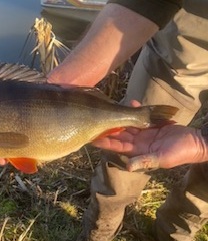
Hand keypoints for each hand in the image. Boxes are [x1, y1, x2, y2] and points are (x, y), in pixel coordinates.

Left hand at [92, 101, 207, 170]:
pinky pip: (141, 115)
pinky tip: (131, 103)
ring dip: (119, 117)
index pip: (117, 145)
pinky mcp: (151, 124)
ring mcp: (144, 132)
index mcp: (137, 151)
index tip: (92, 137)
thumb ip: (145, 161)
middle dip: (108, 127)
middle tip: (96, 119)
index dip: (105, 141)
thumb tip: (128, 166)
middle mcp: (138, 141)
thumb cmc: (179, 153)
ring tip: (109, 109)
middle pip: (119, 133)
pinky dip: (135, 110)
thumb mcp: (162, 159)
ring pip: (128, 124)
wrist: (195, 142)